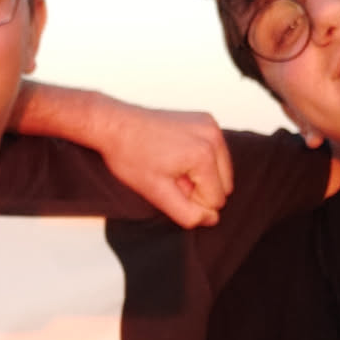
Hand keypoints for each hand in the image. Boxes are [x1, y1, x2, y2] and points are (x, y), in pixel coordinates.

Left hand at [96, 106, 232, 227]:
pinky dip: (199, 160)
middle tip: (169, 177)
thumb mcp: (156, 193)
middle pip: (224, 185)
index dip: (191, 201)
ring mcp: (210, 125)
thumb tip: (211, 219)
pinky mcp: (205, 120)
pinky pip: (215, 153)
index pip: (216, 200)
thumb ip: (187, 213)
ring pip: (222, 170)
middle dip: (198, 188)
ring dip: (200, 176)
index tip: (168, 185)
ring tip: (171, 166)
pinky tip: (175, 155)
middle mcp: (212, 136)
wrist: (114, 124)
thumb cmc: (129, 154)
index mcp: (204, 154)